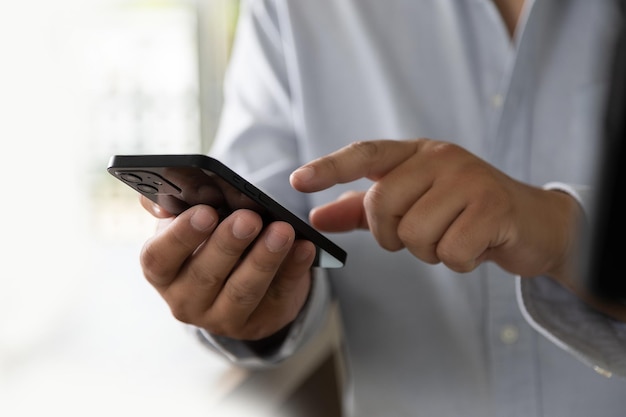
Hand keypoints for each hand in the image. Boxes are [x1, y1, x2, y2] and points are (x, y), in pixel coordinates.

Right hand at [138, 196, 315, 339]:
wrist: (238, 278)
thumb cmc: (207, 241)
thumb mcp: (187, 223)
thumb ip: (175, 204)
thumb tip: (164, 198)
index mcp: (162, 271)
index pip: (159, 258)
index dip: (181, 236)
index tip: (206, 212)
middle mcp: (186, 300)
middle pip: (205, 275)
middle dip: (229, 244)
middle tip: (249, 218)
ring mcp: (223, 318)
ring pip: (243, 291)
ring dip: (264, 259)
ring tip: (282, 231)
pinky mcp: (261, 321)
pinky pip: (279, 295)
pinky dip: (294, 269)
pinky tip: (305, 247)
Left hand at [290, 139, 580, 281]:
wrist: (530, 222)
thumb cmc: (463, 212)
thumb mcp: (413, 204)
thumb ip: (363, 210)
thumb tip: (317, 216)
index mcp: (416, 153)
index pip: (365, 155)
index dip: (329, 167)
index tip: (297, 182)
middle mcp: (440, 158)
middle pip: (382, 204)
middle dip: (393, 235)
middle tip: (421, 234)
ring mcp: (469, 178)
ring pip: (414, 233)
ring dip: (430, 250)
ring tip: (454, 235)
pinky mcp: (493, 206)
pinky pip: (450, 251)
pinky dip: (458, 261)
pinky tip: (475, 246)